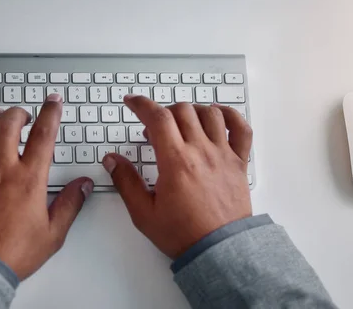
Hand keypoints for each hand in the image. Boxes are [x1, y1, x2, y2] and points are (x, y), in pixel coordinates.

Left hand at [0, 94, 93, 279]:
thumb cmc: (11, 253)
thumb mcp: (52, 233)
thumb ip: (71, 204)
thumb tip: (84, 185)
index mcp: (29, 180)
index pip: (44, 135)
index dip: (51, 113)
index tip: (53, 102)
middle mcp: (2, 169)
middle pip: (9, 123)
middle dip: (19, 112)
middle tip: (25, 114)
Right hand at [102, 95, 252, 258]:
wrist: (220, 250)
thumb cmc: (184, 234)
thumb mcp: (144, 213)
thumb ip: (126, 182)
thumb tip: (112, 160)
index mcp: (176, 162)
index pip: (157, 118)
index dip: (141, 104)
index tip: (132, 102)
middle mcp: (201, 151)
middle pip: (182, 111)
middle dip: (163, 112)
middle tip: (153, 129)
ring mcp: (223, 154)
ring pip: (209, 113)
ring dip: (191, 111)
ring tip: (180, 123)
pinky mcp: (238, 162)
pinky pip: (241, 128)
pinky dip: (229, 115)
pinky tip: (217, 115)